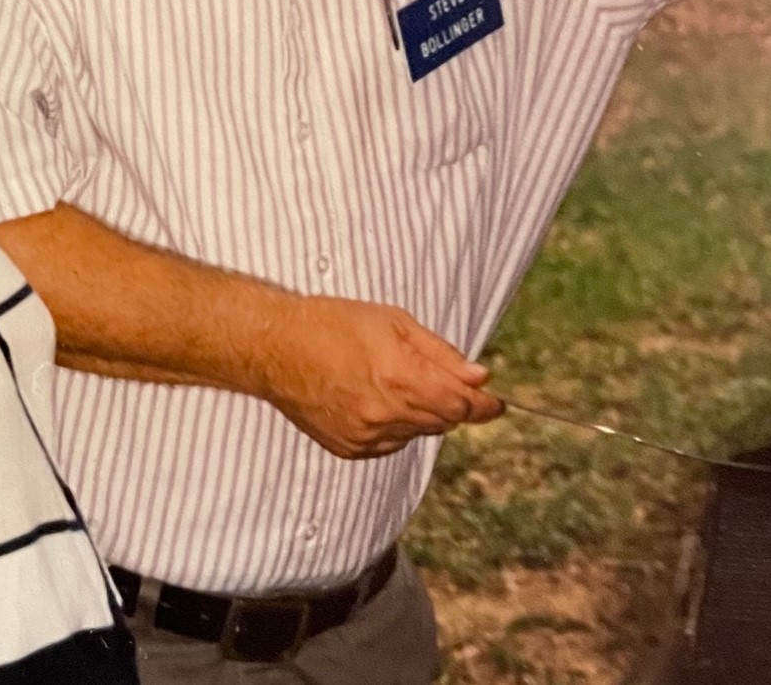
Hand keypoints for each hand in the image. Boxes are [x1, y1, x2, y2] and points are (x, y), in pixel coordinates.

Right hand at [255, 294, 501, 458]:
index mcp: (401, 378)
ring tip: (388, 379)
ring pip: (417, 433)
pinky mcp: (350, 449)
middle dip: (448, 401)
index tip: (494, 402)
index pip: (463, 407)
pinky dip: (391, 424)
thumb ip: (440, 352)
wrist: (276, 347)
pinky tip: (369, 397)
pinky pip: (389, 442)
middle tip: (433, 376)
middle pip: (444, 422)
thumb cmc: (332, 323)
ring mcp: (367, 437)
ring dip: (418, 412)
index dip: (484, 406)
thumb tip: (479, 377)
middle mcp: (387, 415)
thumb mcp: (392, 321)